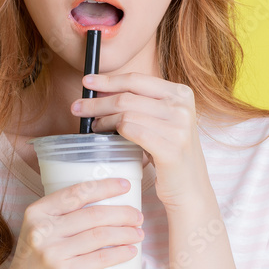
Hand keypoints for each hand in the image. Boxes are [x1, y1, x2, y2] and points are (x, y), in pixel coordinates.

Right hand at [0, 177, 143, 268]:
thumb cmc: (34, 262)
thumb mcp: (38, 232)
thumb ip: (61, 217)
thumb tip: (103, 203)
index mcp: (37, 212)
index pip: (77, 192)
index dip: (105, 187)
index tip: (125, 186)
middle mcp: (43, 229)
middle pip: (93, 214)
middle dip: (122, 213)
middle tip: (137, 216)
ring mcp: (53, 252)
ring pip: (99, 235)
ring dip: (125, 233)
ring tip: (138, 233)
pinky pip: (99, 259)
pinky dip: (119, 254)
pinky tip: (131, 251)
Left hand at [70, 72, 210, 211]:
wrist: (190, 188)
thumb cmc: (169, 153)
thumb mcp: (162, 121)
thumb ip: (140, 103)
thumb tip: (102, 90)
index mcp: (181, 94)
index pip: (137, 79)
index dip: (109, 79)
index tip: (87, 81)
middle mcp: (182, 107)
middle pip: (127, 96)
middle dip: (98, 101)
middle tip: (78, 107)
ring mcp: (179, 127)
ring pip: (125, 113)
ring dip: (102, 118)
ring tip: (93, 125)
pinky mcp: (170, 148)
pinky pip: (130, 130)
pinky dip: (112, 131)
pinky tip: (103, 135)